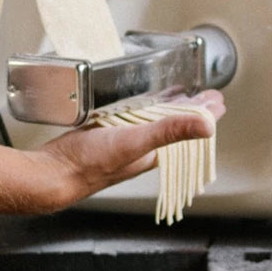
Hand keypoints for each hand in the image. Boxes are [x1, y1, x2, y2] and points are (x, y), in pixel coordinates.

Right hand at [29, 92, 225, 209]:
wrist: (53, 173)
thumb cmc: (89, 164)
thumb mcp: (134, 142)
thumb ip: (169, 132)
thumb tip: (207, 126)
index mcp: (154, 152)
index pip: (188, 131)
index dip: (204, 115)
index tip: (218, 100)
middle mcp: (141, 150)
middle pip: (173, 127)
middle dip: (190, 111)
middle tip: (204, 97)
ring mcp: (122, 143)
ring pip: (152, 123)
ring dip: (166, 109)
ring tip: (178, 97)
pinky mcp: (104, 135)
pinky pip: (129, 120)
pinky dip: (139, 109)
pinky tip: (135, 103)